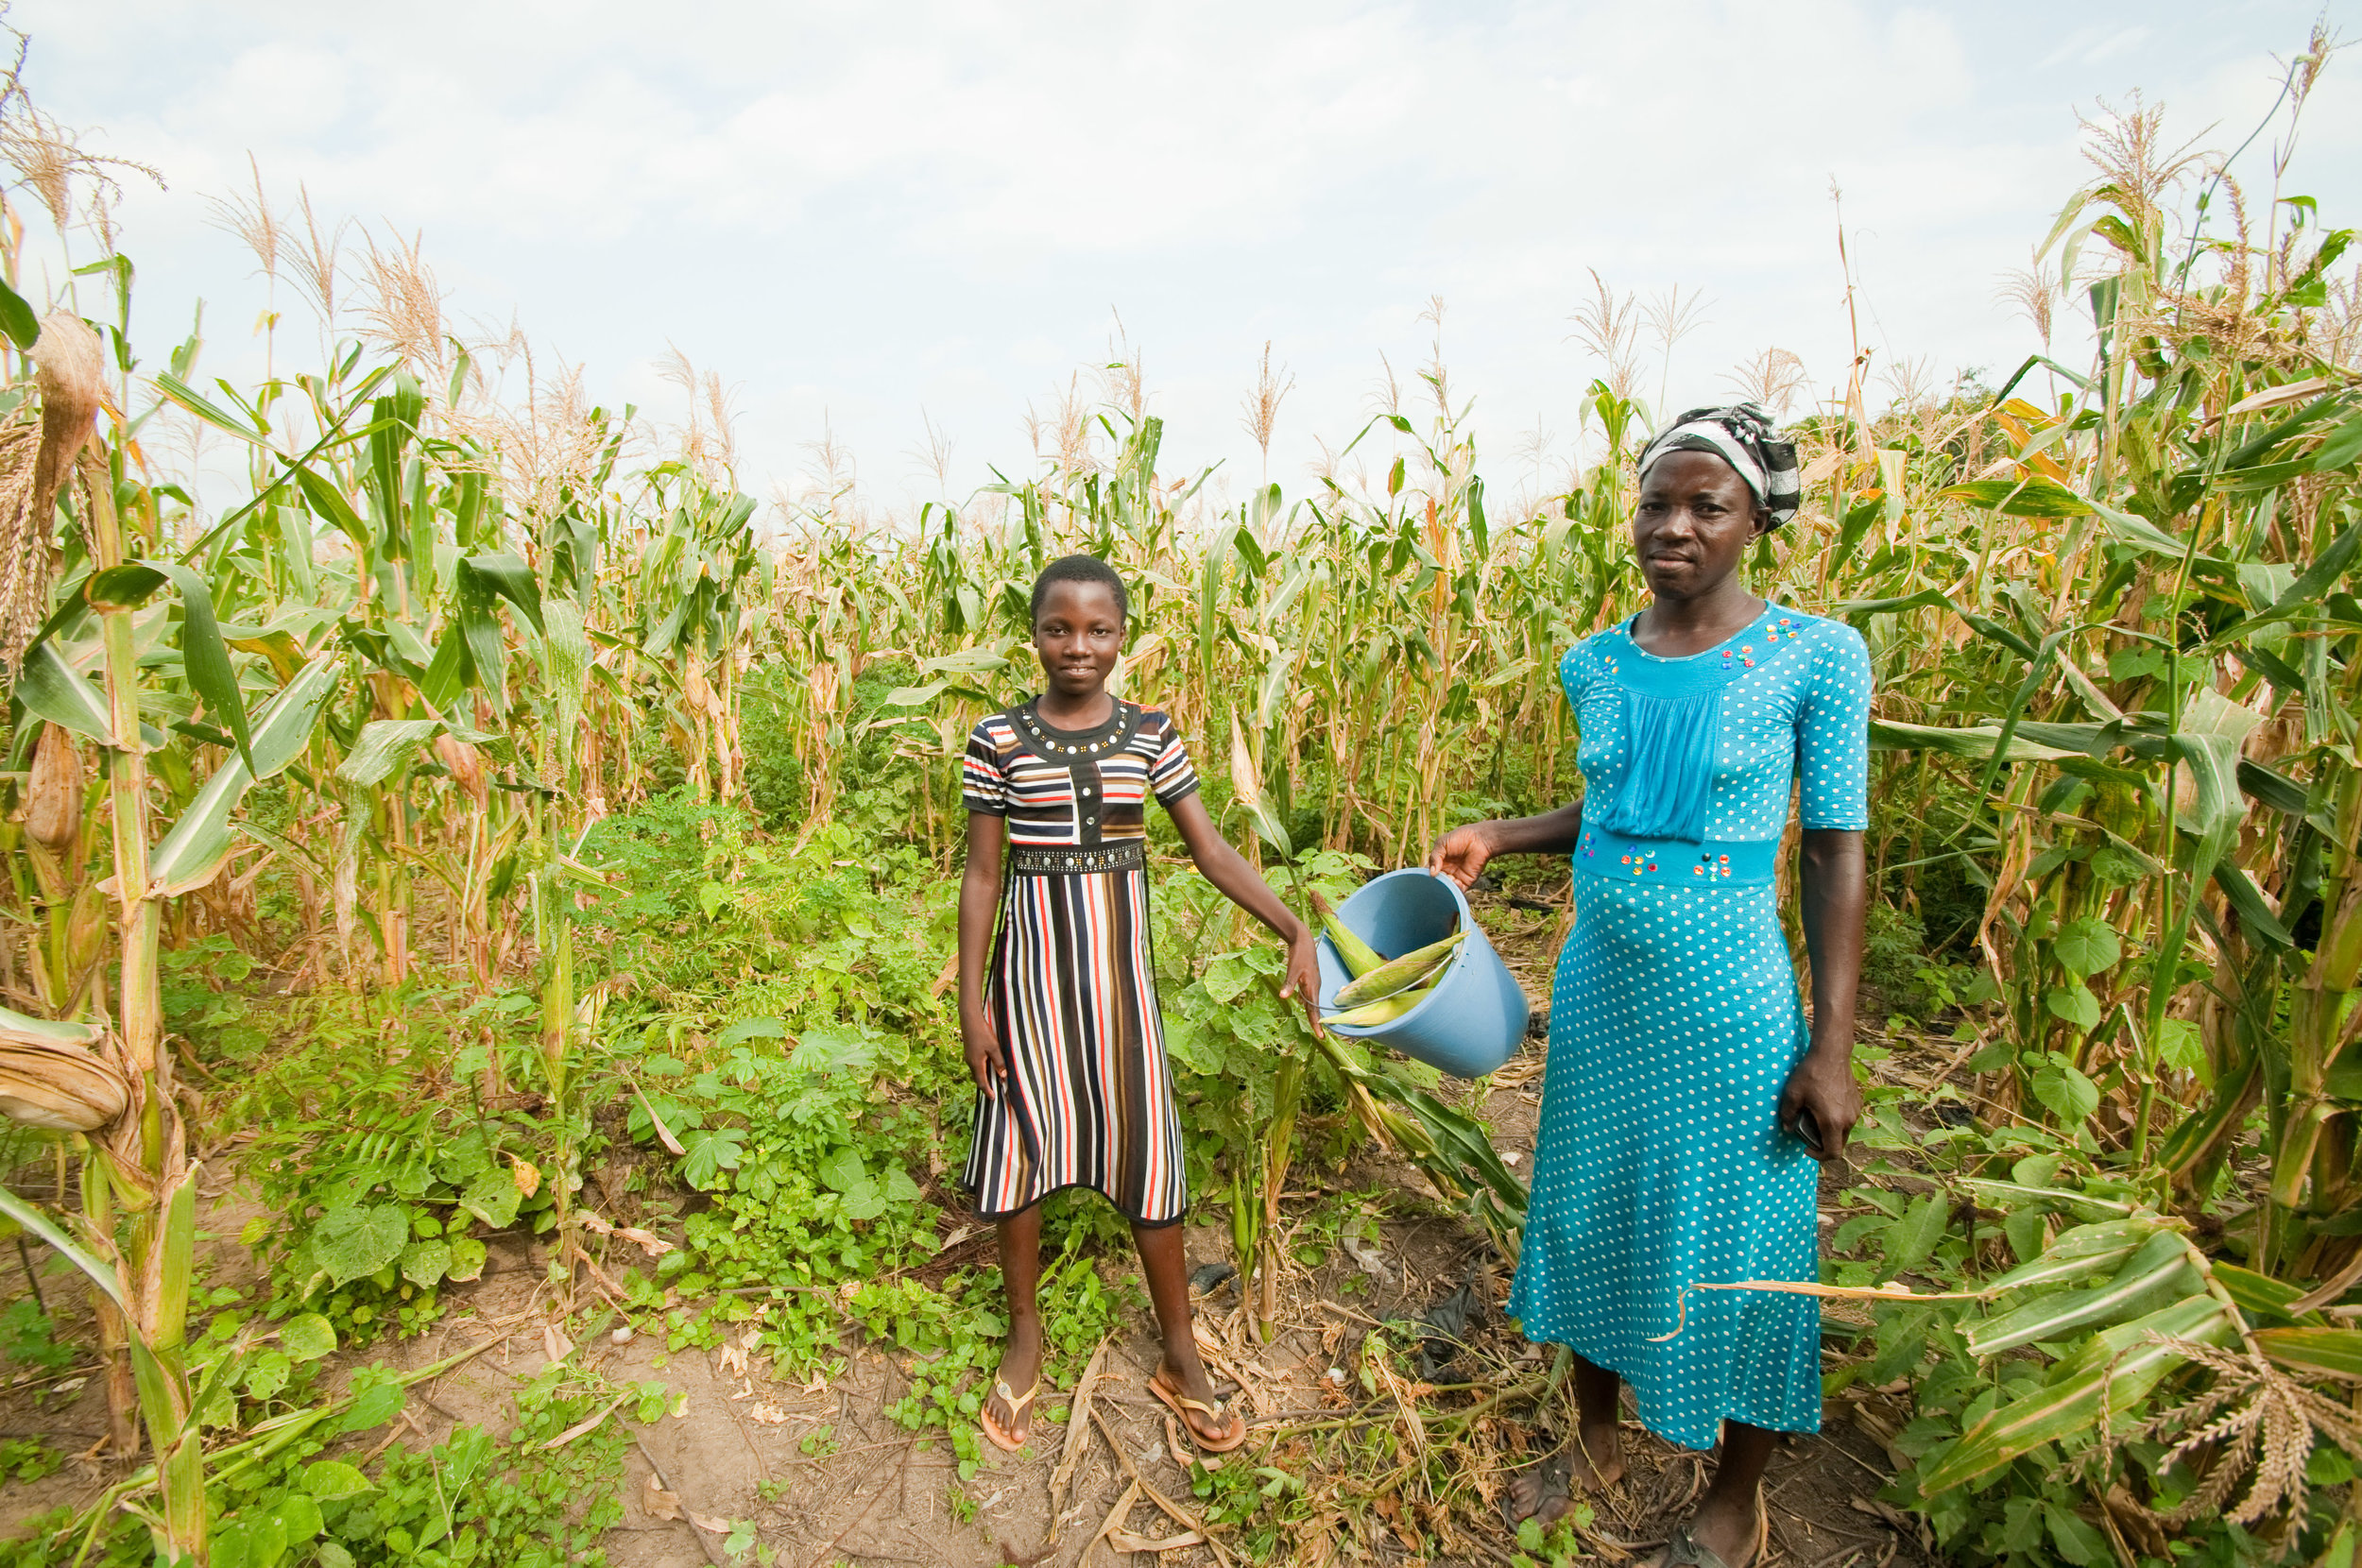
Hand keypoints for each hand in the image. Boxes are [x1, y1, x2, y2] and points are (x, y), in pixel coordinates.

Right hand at [962, 1009, 1009, 1093]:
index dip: (988, 1091)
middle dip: (985, 1087)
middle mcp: (970, 1062)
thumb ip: (999, 1062)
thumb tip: (1003, 1076)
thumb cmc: (982, 1033)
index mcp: (976, 1064)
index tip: (993, 1098)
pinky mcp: (969, 1052)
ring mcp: (969, 1057)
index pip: (982, 1082)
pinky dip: (982, 1070)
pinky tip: (988, 1068)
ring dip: (983, 1078)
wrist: (970, 1020)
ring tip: (992, 1082)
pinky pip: (976, 1065)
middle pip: (978, 1079)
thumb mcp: (994, 1048)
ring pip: (976, 1072)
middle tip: (993, 1093)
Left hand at [1276, 924, 1324, 1036]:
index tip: (1320, 1036)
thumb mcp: (1292, 970)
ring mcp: (1313, 982)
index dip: (1316, 1023)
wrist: (1303, 940)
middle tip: (1319, 1035)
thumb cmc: (1299, 955)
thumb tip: (1283, 997)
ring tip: (1313, 1023)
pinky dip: (1307, 1001)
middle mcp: (1315, 987)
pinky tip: (1301, 1002)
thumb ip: (1288, 984)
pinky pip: (1309, 994)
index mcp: (1312, 987)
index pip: (1314, 1010)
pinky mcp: (1310, 978)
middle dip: (1316, 1021)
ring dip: (1312, 1012)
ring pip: (1312, 1001)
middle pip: (1315, 1008)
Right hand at [1427, 823, 1494, 890]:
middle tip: (1435, 880)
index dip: (1425, 874)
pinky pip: (1458, 890)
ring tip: (1447, 878)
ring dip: (1445, 886)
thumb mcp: (1442, 844)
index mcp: (1439, 861)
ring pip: (1446, 887)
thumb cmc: (1460, 838)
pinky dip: (1455, 888)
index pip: (1429, 870)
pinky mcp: (1466, 881)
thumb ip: (1434, 857)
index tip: (1423, 877)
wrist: (1479, 840)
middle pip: (1437, 881)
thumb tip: (1431, 873)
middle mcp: (1446, 870)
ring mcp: (1456, 876)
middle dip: (1435, 882)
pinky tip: (1455, 881)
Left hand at [1777, 1046, 1860, 1162]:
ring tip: (1815, 1118)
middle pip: (1839, 1144)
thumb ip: (1788, 1115)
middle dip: (1824, 1144)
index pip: (1832, 1153)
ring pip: (1844, 1132)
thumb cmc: (1811, 1073)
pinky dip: (1837, 1120)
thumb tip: (1787, 1128)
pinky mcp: (1857, 1102)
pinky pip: (1848, 1119)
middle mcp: (1848, 1120)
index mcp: (1833, 1122)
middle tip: (1808, 1132)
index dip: (1819, 1156)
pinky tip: (1824, 1106)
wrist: (1832, 1053)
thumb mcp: (1793, 1094)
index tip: (1807, 1147)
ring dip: (1831, 1132)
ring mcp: (1855, 1111)